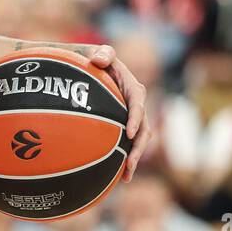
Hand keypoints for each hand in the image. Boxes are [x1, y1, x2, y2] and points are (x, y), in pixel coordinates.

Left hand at [88, 45, 152, 180]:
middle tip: (130, 164)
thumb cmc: (93, 59)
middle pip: (144, 129)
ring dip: (134, 159)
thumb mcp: (98, 53)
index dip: (136, 118)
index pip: (137, 103)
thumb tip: (99, 58)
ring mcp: (131, 117)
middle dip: (139, 148)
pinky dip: (124, 159)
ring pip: (138, 141)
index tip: (129, 133)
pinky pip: (127, 145)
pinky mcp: (123, 127)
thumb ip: (102, 53)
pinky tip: (116, 177)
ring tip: (126, 177)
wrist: (88, 69)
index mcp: (132, 87)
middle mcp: (135, 104)